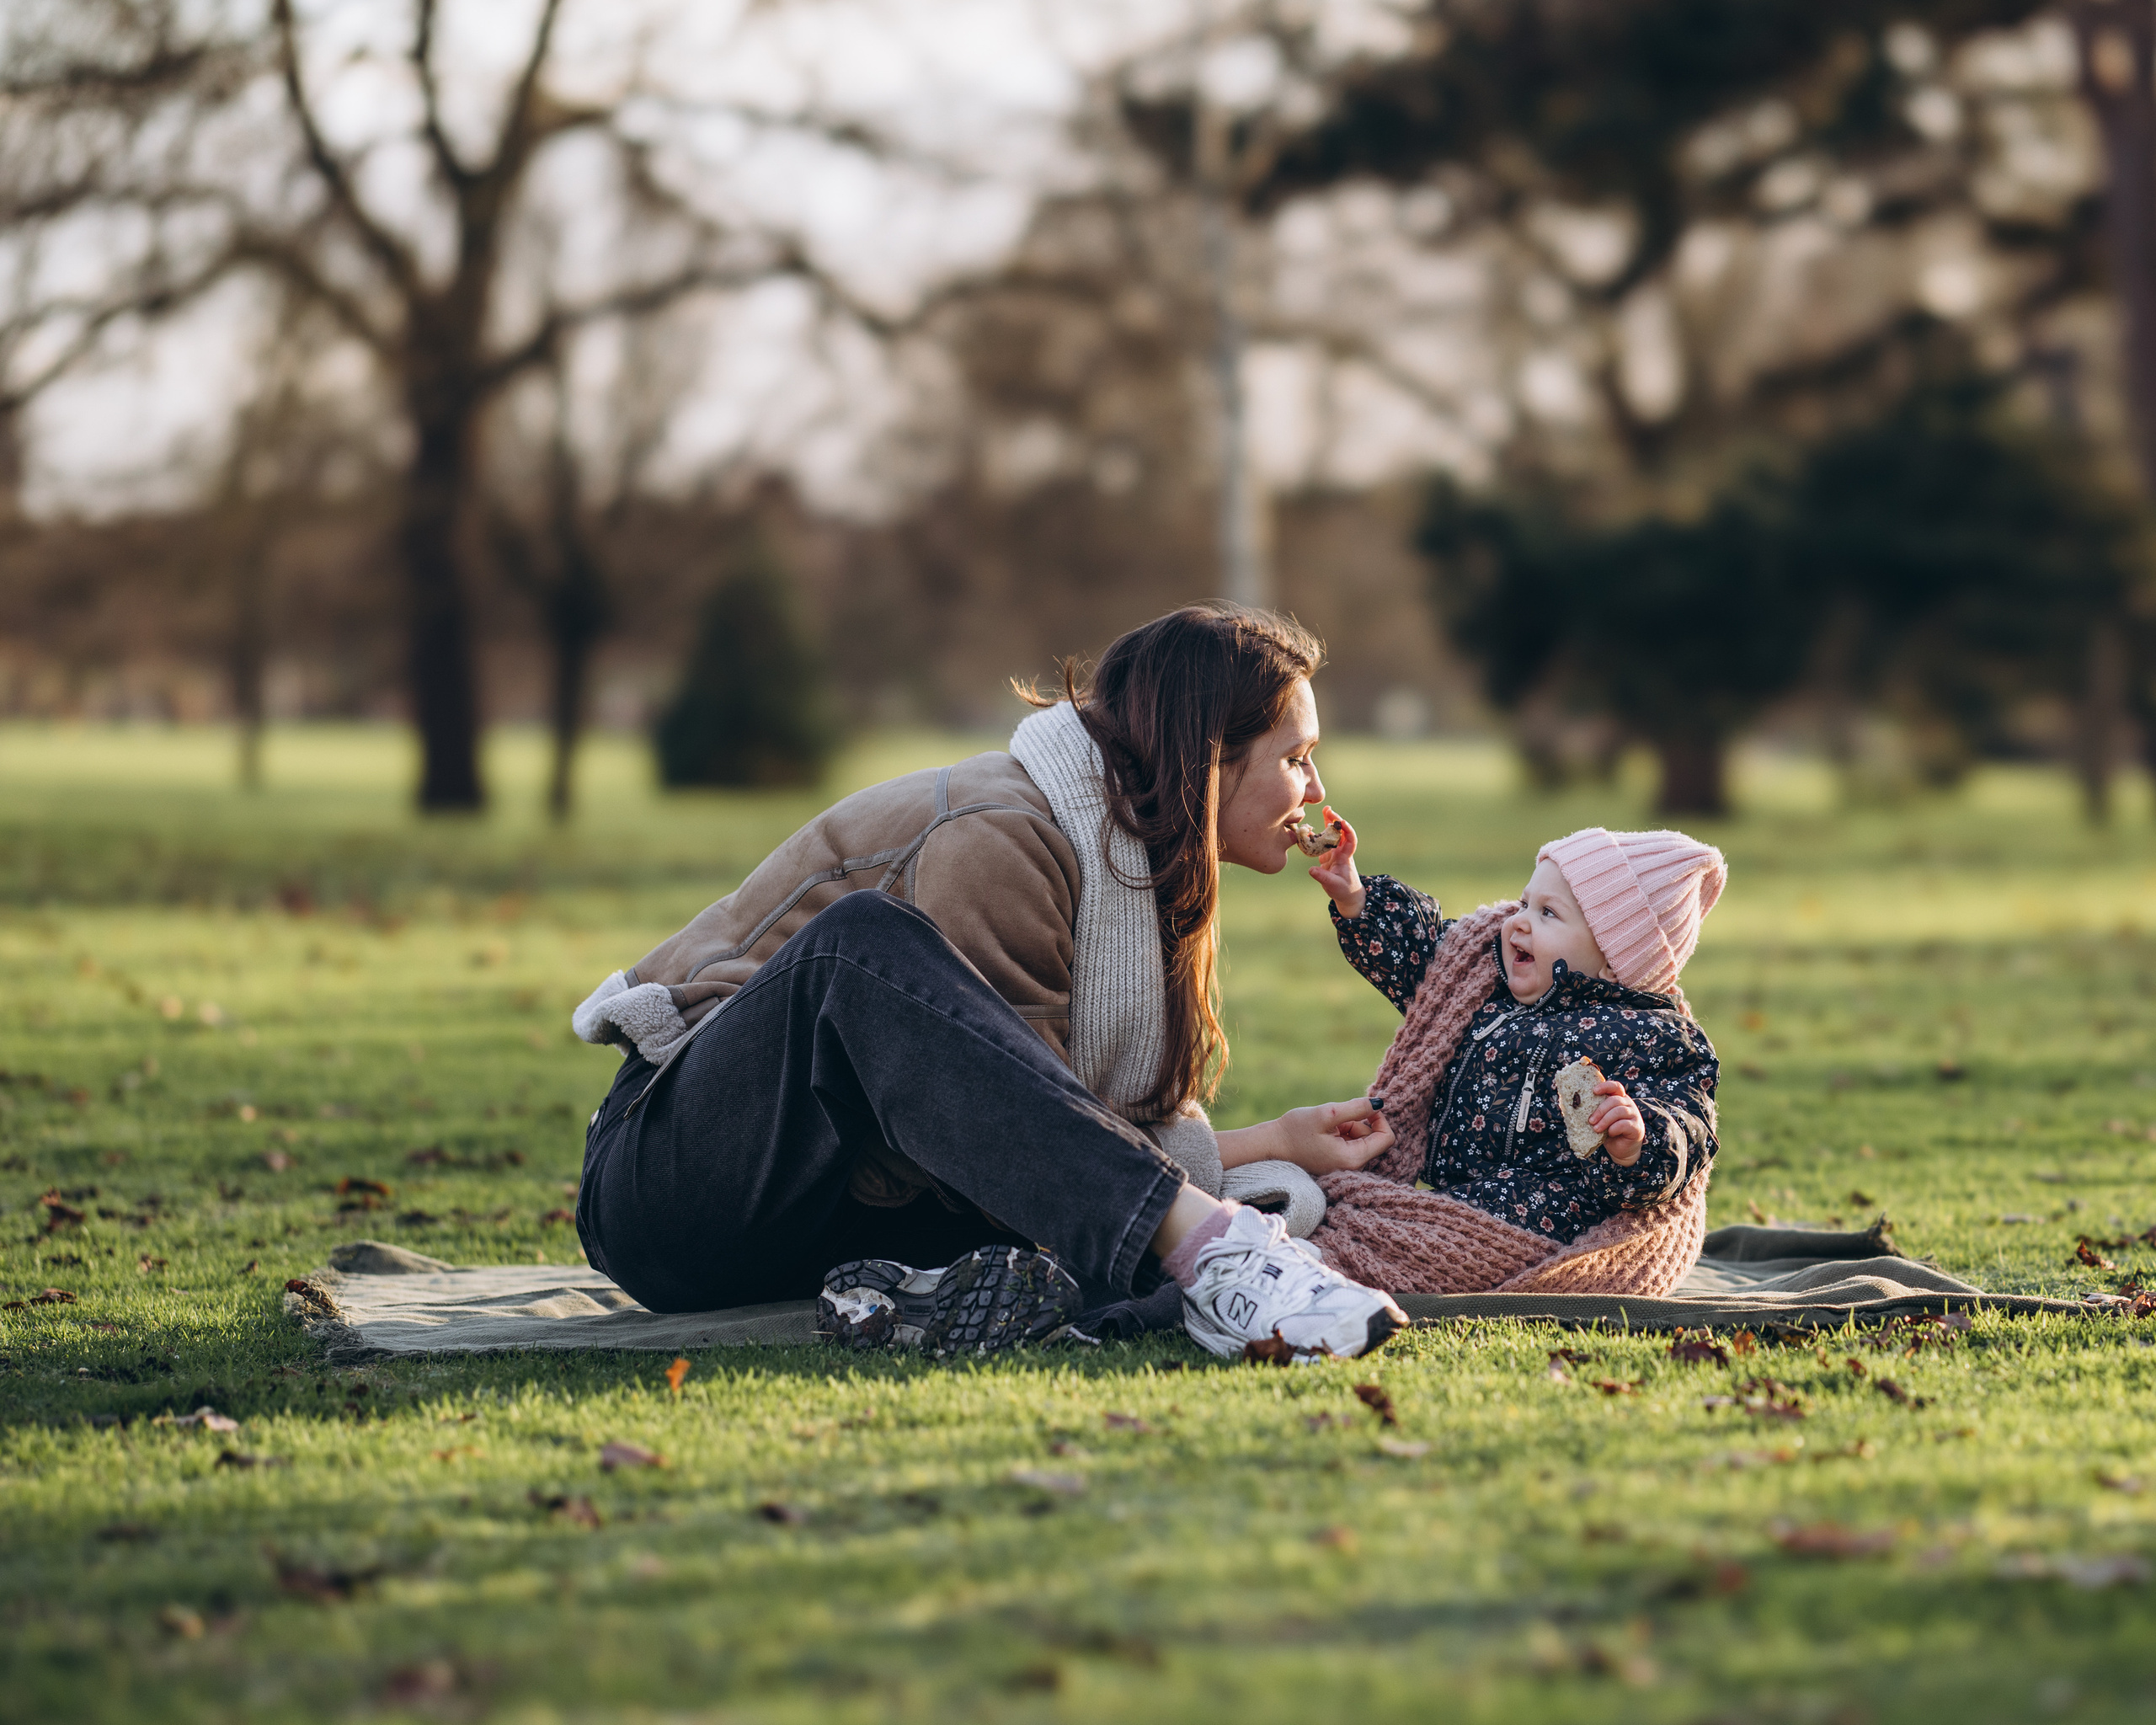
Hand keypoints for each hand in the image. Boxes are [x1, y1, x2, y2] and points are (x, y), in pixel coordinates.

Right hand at [1272, 1097, 1394, 1174]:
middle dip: (1359, 1122)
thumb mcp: (1327, 1114)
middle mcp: (1352, 1166)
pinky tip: (1323, 1132)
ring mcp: (1344, 1165)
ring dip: (1349, 1126)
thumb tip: (1379, 1103)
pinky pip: (1349, 1142)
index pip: (1386, 1138)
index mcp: (1353, 1159)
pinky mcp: (1336, 1160)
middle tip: (1335, 1119)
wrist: (1271, 1145)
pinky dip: (1341, 1132)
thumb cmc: (1295, 1131)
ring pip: (1361, 1138)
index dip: (1379, 1118)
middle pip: (1373, 1138)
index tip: (1362, 1107)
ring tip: (1325, 1126)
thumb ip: (1355, 1108)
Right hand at [1307, 808, 1364, 919]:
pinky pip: (1323, 842)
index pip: (1350, 841)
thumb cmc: (1344, 890)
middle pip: (1341, 833)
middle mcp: (1341, 852)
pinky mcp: (1327, 856)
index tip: (1342, 822)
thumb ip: (1323, 877)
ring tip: (1325, 810)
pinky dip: (1318, 834)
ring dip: (1329, 822)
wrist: (1347, 894)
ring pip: (1332, 835)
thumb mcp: (1333, 886)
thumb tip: (1311, 869)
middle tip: (1328, 809)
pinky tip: (1311, 828)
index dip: (1348, 831)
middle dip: (1336, 820)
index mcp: (1345, 857)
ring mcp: (1334, 853)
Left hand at [1591, 1080, 1644, 1166]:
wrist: (1621, 1149)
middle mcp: (1628, 1104)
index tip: (1594, 1091)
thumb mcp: (1601, 1119)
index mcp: (1619, 1099)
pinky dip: (1614, 1128)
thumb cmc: (1608, 1131)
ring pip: (1619, 1111)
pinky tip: (1609, 1133)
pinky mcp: (1636, 1127)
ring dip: (1605, 1120)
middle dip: (1600, 1110)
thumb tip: (1576, 1106)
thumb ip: (1595, 1111)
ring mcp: (1634, 1115)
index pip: (1615, 1086)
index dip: (1605, 1086)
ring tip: (1596, 1129)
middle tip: (1590, 1121)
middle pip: (1614, 1100)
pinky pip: (1624, 1124)